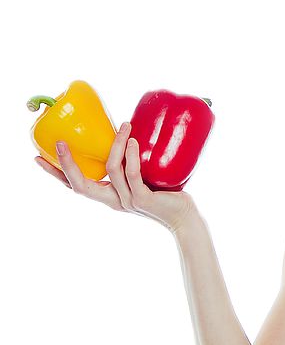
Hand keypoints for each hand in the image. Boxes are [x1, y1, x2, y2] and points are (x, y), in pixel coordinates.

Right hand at [34, 122, 197, 233]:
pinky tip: (133, 141)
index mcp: (109, 197)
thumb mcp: (143, 178)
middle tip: (60, 142)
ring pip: (111, 170)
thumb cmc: (166, 196)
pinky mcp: (143, 200)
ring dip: (115, 145)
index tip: (37, 157)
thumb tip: (128, 129)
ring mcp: (127, 202)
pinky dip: (130, 156)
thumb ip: (131, 162)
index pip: (76, 186)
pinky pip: (131, 174)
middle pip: (80, 185)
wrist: (186, 218)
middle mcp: (114, 202)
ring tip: (124, 126)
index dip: (55, 173)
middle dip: (67, 163)